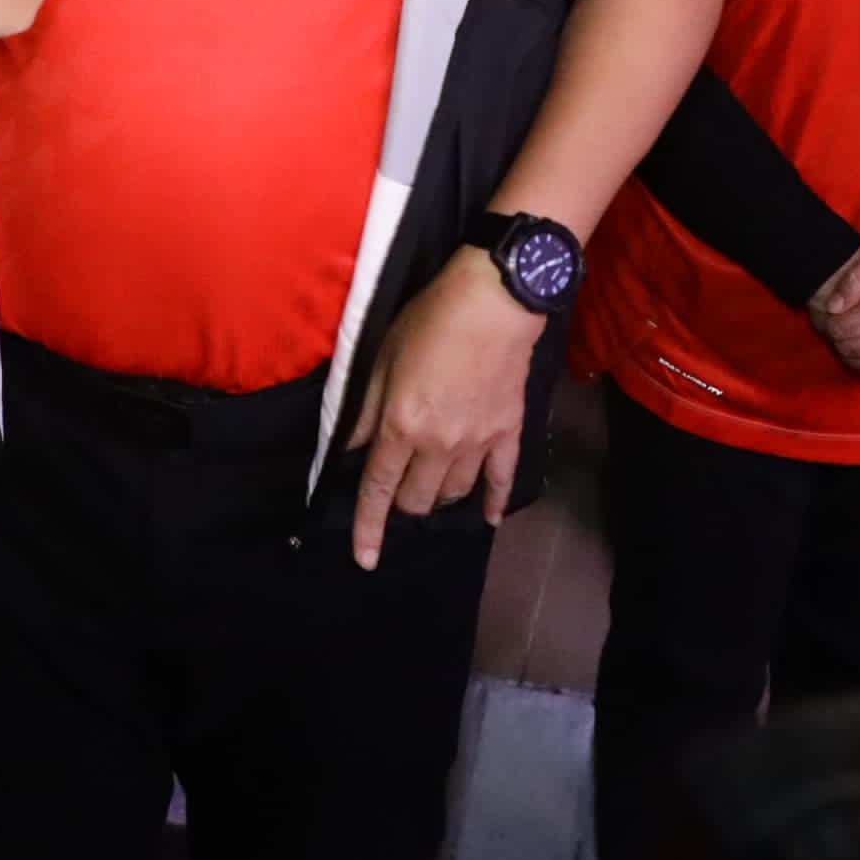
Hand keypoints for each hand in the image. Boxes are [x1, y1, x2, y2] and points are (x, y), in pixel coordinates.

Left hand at [346, 249, 541, 568]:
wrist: (495, 301)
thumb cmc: (430, 321)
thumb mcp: (382, 359)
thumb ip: (366, 410)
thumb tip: (350, 448)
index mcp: (402, 427)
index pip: (378, 489)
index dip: (368, 526)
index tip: (364, 559)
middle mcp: (439, 445)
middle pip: (417, 499)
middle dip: (402, 506)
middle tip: (397, 493)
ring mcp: (478, 443)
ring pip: (454, 494)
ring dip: (438, 499)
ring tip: (430, 493)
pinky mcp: (509, 433)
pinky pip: (502, 480)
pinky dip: (494, 503)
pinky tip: (490, 518)